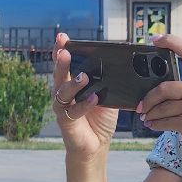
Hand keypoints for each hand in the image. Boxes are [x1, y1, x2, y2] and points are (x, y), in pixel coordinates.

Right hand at [51, 33, 116, 157]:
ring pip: (62, 92)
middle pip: (59, 74)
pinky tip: (94, 99)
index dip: (62, 49)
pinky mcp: (66, 122)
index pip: (65, 63)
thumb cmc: (100, 117)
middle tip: (65, 51)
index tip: (63, 37)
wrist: (96, 144)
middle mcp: (63, 93)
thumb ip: (108, 80)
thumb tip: (122, 64)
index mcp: (72, 82)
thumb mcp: (107, 94)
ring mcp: (63, 107)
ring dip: (72, 83)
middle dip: (61, 61)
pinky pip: (73, 111)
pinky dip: (84, 105)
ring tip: (83, 76)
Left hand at [137, 34, 181, 180]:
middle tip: (141, 105)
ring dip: (151, 114)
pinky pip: (164, 122)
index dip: (170, 41)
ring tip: (147, 117)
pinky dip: (156, 124)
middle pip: (163, 88)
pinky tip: (154, 125)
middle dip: (148, 98)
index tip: (155, 38)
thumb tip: (165, 89)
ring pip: (161, 108)